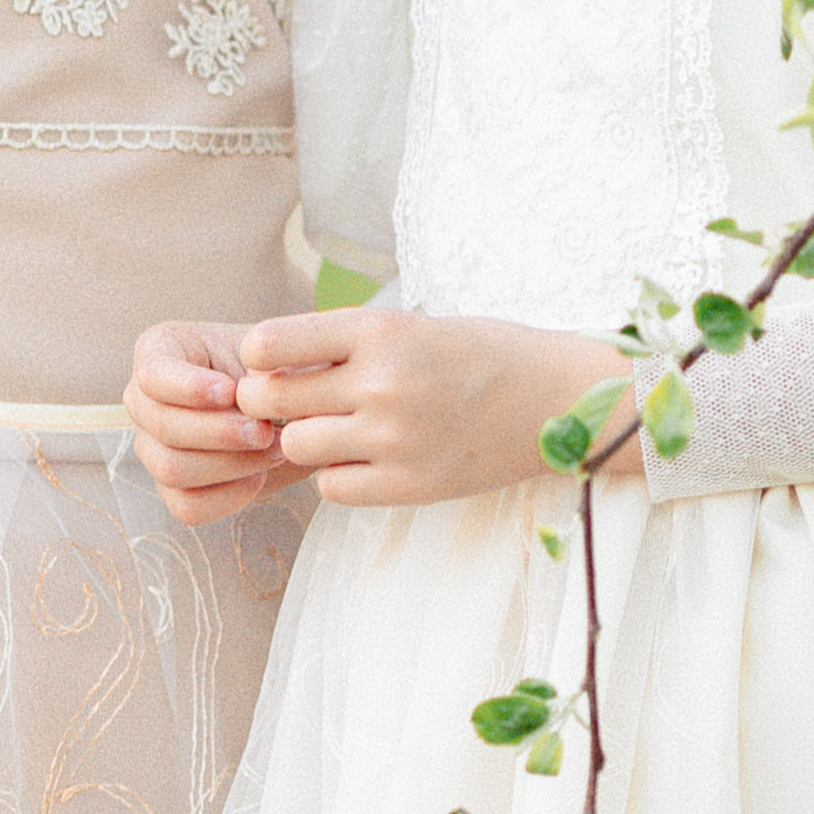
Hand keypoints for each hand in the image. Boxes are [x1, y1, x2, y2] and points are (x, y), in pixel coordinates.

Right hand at [127, 319, 296, 526]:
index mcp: (159, 350)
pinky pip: (188, 505)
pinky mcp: (172, 489)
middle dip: (219, 433)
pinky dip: (229, 495)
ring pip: (171, 469)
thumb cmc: (271, 369)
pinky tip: (259, 475)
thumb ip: (265, 363)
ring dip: (229, 464)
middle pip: (162, 427)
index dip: (189, 388)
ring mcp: (152, 447)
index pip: (153, 374)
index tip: (231, 392)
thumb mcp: (273, 354)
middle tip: (267, 431)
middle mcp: (144, 400)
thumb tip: (257, 382)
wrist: (286, 407)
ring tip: (273, 451)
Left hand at [232, 307, 639, 508]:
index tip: (268, 360)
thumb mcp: (407, 325)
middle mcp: (381, 382)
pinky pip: (331, 488)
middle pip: (272, 400)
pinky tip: (364, 458)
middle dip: (270, 401)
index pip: (271, 343)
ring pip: (296, 446)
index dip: (259, 356)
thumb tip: (267, 365)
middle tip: (290, 400)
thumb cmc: (476, 352)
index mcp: (379, 329)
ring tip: (335, 428)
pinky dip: (337, 475)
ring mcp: (394, 439)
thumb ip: (343, 345)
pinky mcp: (410, 485)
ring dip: (304, 439)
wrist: (555, 398)